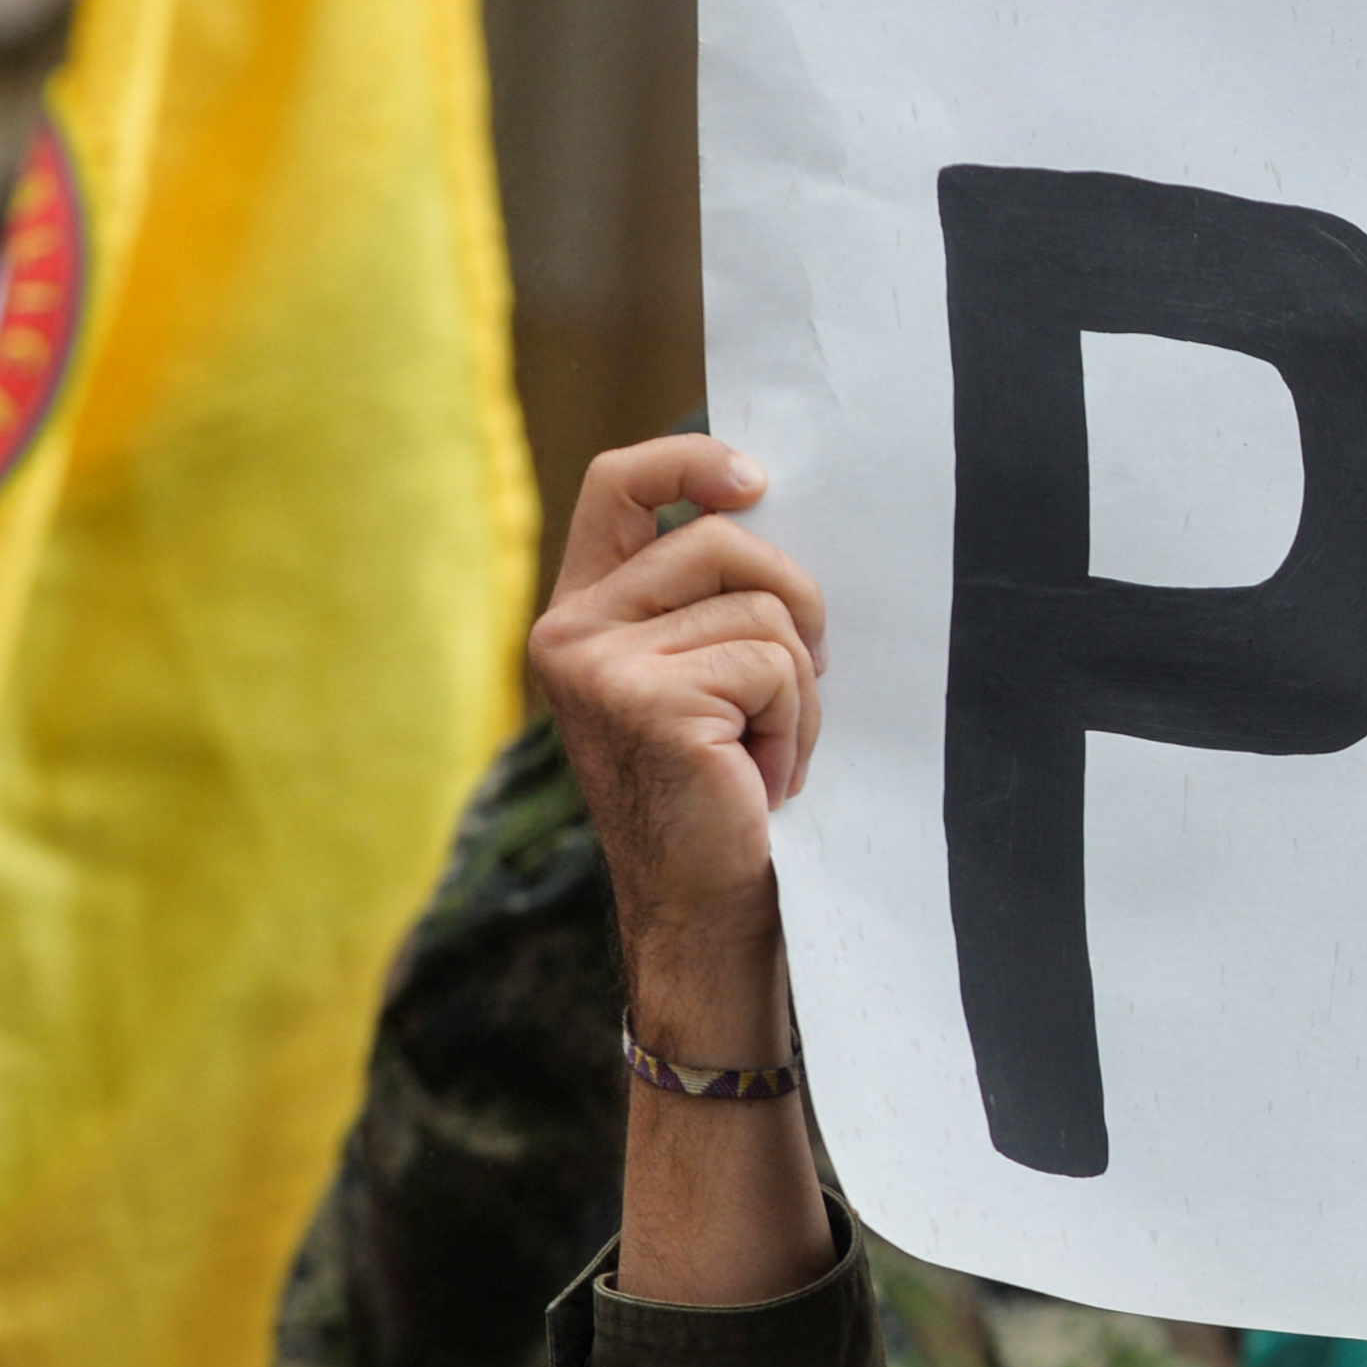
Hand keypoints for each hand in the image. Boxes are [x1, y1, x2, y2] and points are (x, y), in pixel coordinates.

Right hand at [529, 436, 824, 1042]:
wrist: (708, 908)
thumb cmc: (723, 790)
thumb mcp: (708, 673)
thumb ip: (713, 598)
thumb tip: (774, 508)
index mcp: (582, 612)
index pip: (618, 483)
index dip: (692, 459)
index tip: (758, 479)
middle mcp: (569, 629)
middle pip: (724, 541)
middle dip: (794, 608)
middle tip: (793, 689)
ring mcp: (598, 664)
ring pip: (762, 609)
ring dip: (797, 688)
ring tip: (762, 750)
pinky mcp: (645, 699)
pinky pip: (772, 667)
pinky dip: (794, 725)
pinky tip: (759, 777)